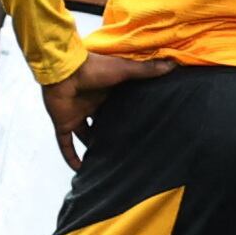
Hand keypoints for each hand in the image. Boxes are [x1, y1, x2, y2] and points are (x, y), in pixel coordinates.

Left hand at [40, 46, 172, 165]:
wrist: (64, 70)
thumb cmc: (93, 67)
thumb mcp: (124, 69)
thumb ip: (146, 70)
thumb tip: (172, 65)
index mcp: (105, 92)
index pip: (117, 107)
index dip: (127, 116)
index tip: (140, 128)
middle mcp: (90, 105)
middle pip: (102, 124)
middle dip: (111, 135)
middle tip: (126, 149)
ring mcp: (75, 115)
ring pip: (85, 136)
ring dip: (93, 147)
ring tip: (106, 162)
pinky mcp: (63, 123)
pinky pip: (65, 144)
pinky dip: (70, 156)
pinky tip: (79, 169)